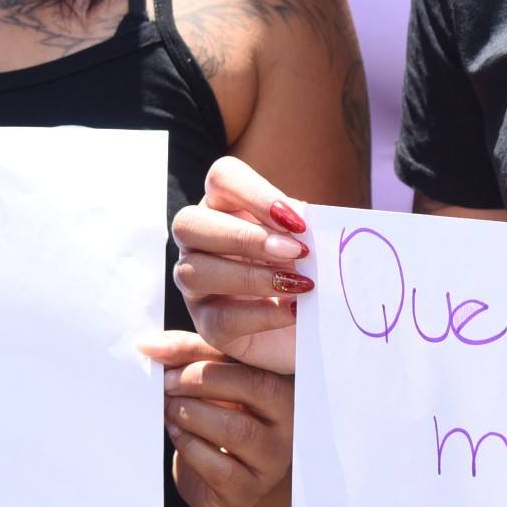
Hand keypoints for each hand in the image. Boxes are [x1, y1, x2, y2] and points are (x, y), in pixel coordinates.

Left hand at [144, 333, 292, 506]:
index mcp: (283, 384)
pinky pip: (219, 466)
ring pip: (236, 429)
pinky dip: (189, 445)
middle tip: (166, 384)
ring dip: (191, 414)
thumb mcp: (210, 382)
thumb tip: (149, 345)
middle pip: (253, 388)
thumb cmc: (218, 417)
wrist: (225, 480)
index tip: (166, 360)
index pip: (251, 361)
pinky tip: (176, 433)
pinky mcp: (247, 490)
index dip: (204, 357)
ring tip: (169, 409)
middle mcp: (289, 421)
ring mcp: (272, 459)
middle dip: (199, 381)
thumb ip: (188, 356)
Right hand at [170, 154, 313, 375]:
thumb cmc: (309, 272)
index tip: (298, 222)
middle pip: (189, 222)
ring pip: (194, 271)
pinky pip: (221, 318)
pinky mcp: (207, 325)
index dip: (255, 194)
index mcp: (225, 206)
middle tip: (296, 251)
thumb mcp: (310, 242)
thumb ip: (304, 227)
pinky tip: (295, 312)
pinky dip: (263, 314)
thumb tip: (305, 219)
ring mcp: (195, 284)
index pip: (221, 178)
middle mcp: (199, 241)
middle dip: (244, 237)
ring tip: (298, 284)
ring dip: (251, 276)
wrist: (317, 327)